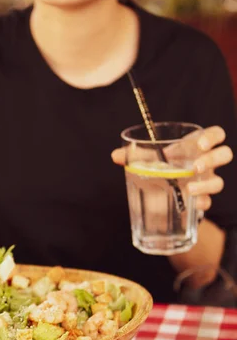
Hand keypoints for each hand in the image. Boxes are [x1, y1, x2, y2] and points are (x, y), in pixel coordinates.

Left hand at [112, 125, 232, 211]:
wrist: (159, 198)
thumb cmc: (158, 170)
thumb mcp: (146, 162)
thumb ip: (133, 156)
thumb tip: (115, 155)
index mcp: (194, 147)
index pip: (216, 135)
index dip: (212, 137)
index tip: (199, 145)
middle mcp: (205, 163)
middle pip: (224, 154)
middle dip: (213, 160)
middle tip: (194, 168)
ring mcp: (205, 182)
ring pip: (219, 181)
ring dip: (207, 185)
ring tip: (188, 188)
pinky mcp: (201, 201)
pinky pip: (208, 202)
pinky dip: (201, 203)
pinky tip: (191, 205)